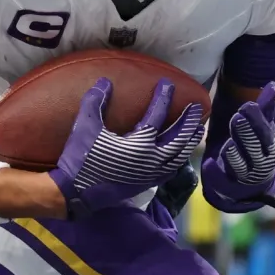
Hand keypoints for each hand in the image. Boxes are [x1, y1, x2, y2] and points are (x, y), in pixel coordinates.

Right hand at [49, 78, 205, 219]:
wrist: (76, 193)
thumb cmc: (81, 159)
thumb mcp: (85, 127)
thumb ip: (95, 101)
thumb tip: (105, 81)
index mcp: (140, 143)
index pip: (157, 115)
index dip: (163, 97)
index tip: (168, 83)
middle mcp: (152, 159)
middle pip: (178, 138)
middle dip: (188, 121)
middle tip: (198, 108)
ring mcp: (151, 173)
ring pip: (178, 156)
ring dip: (189, 141)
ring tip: (198, 130)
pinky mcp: (146, 184)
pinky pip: (170, 170)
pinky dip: (178, 160)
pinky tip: (180, 156)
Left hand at [200, 82, 274, 212]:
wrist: (250, 180)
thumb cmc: (256, 146)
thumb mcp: (260, 128)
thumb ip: (264, 109)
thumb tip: (273, 84)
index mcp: (272, 149)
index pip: (267, 136)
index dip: (257, 122)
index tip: (246, 106)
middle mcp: (261, 166)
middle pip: (255, 151)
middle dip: (245, 135)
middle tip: (236, 118)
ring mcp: (244, 178)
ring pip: (241, 168)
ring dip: (234, 156)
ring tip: (228, 144)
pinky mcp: (227, 187)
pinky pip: (222, 184)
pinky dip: (216, 175)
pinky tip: (209, 163)